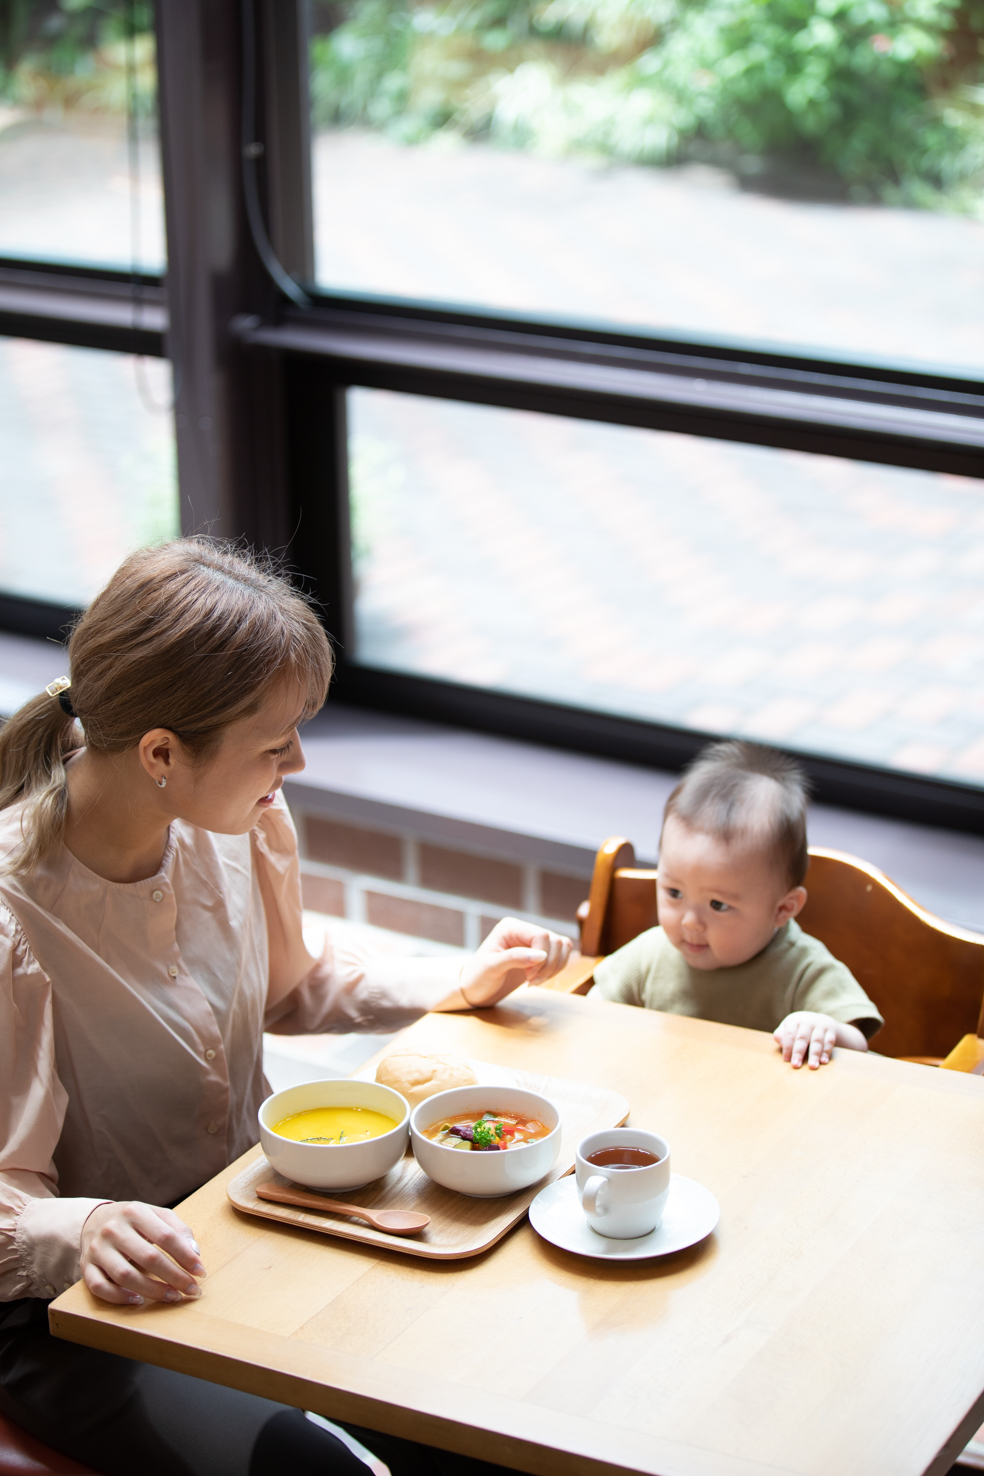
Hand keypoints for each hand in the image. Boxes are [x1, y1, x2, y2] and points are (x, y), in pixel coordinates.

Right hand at [80, 1201, 205, 1306]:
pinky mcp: (86, 1267)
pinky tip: (138, 1300)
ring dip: (152, 1290)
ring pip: (125, 1276)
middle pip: (148, 1258)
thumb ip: (177, 1229)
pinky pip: (100, 1288)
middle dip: (174, 1277)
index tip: (200, 1271)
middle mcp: (114, 1229)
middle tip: (191, 1290)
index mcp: (135, 1212)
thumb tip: (195, 1252)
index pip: (166, 1236)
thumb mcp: (155, 1214)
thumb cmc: (133, 1220)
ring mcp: (97, 1249)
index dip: (185, 1256)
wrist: (93, 1220)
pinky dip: (119, 1298)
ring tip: (172, 1297)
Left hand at [455, 918, 572, 1008]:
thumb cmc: (478, 977)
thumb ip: (515, 958)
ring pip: (562, 946)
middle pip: (555, 941)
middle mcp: (524, 930)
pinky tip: (540, 979)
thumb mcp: (492, 967)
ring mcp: (533, 941)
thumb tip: (541, 955)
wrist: (475, 989)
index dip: (542, 957)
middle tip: (531, 981)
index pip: (541, 935)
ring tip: (535, 981)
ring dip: (554, 967)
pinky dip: (557, 968)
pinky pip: (562, 954)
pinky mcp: (540, 953)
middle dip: (548, 965)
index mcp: (511, 927)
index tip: (528, 976)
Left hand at [773, 1012, 841, 1069]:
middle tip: (796, 1065)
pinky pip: (829, 1042)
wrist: (822, 1021)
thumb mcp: (788, 1027)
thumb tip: (782, 1044)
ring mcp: (820, 1026)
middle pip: (802, 1038)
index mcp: (795, 1020)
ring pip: (817, 1041)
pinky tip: (823, 1062)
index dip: (787, 1047)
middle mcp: (808, 1022)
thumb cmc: (799, 1029)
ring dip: (814, 1054)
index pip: (790, 1034)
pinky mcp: (831, 1031)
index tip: (786, 1060)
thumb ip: (781, 1035)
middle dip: (799, 1052)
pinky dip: (826, 1052)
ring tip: (812, 1066)